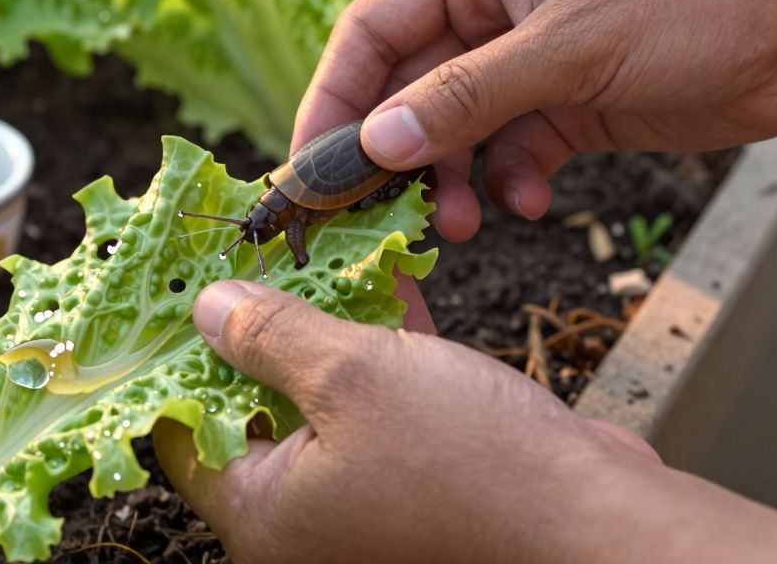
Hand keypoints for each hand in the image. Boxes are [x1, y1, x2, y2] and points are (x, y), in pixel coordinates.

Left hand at [156, 281, 776, 563]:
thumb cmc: (474, 466)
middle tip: (248, 255)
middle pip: (251, 410)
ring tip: (313, 249)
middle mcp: (305, 521)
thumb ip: (271, 336)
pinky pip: (379, 408)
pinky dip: (379, 351)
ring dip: (323, 329)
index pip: (181, 435)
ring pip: (321, 402)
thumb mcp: (353, 379)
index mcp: (264, 516)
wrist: (602, 527)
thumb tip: (206, 307)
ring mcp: (365, 503)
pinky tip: (385, 281)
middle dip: (255, 329)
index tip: (177, 293)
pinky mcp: (420, 481)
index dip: (173, 359)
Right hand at [295, 0, 776, 240]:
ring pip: (452, 128)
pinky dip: (508, 181)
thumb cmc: (696, 2)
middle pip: (406, 85)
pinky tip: (527, 201)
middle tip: (375, 215)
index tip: (310, 166)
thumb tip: (375, 141)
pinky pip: (507, 150)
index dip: (333, 98)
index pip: (373, 29)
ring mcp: (527, 58)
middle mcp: (492, 7)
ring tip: (460, 225)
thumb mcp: (568, 49)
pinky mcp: (564, 103)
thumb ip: (465, 98)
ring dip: (449, 179)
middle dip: (393, 153)